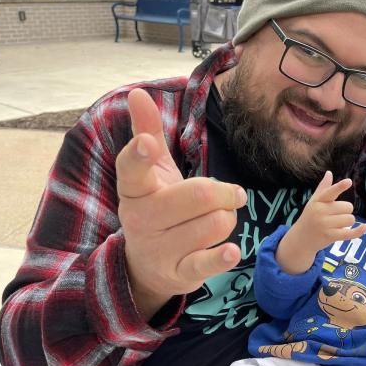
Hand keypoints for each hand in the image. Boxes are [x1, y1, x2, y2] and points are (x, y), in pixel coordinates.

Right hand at [116, 88, 246, 318]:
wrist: (145, 265)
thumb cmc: (156, 208)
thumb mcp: (151, 173)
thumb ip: (147, 132)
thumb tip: (138, 93)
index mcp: (134, 189)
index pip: (132, 169)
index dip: (139, 155)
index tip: (146, 144)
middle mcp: (142, 219)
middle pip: (198, 194)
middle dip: (225, 191)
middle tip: (234, 193)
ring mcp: (159, 248)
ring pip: (214, 224)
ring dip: (228, 218)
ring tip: (220, 219)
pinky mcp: (178, 273)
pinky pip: (206, 263)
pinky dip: (222, 256)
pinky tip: (231, 250)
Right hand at [275, 171, 365, 273]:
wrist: (301, 239)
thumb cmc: (310, 217)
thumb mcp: (314, 202)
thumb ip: (323, 188)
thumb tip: (329, 173)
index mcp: (318, 201)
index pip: (330, 192)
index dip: (340, 187)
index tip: (348, 181)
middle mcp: (320, 212)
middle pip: (347, 207)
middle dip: (345, 212)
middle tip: (335, 217)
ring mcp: (325, 225)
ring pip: (350, 219)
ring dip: (347, 222)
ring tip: (336, 225)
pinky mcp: (330, 236)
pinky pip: (349, 233)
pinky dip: (359, 231)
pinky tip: (365, 227)